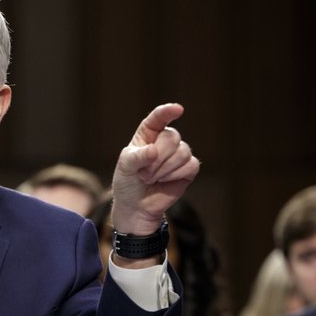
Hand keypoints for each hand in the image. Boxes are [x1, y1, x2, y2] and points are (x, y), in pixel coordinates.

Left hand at [111, 103, 199, 236]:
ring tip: (151, 178)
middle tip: (143, 173)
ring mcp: (178, 154)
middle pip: (172, 137)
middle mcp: (165, 141)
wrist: (136, 206)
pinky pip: (190, 165)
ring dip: (163, 170)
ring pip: (182, 152)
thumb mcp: (125, 167)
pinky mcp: (188, 168)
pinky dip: (175, 175)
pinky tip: (165, 181)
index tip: (177, 109)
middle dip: (156, 158)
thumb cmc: (128, 182)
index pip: (158, 118)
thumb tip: (154, 151)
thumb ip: (137, 157)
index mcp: (148, 134)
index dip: (167, 112)